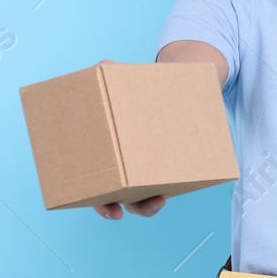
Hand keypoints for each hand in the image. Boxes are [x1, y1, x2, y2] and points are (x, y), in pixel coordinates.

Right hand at [90, 58, 168, 220]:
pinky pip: (173, 181)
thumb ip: (107, 72)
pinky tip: (181, 182)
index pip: (96, 189)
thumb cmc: (134, 85)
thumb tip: (102, 65)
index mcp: (106, 156)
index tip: (111, 209)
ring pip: (145, 197)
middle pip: (121, 199)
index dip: (99, 204)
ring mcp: (151, 168)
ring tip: (159, 199)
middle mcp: (127, 168)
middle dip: (121, 208)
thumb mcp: (119, 78)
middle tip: (122, 212)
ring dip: (147, 205)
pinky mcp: (176, 162)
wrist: (173, 83)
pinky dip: (174, 186)